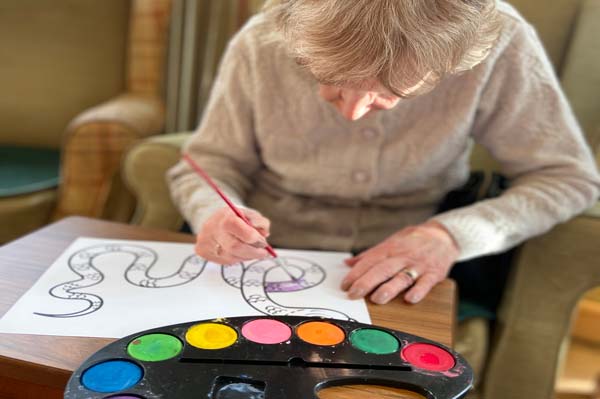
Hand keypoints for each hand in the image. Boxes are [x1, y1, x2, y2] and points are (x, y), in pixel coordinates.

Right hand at [195, 207, 270, 263]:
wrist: (214, 220)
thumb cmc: (236, 218)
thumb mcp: (249, 214)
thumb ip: (260, 222)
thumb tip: (264, 234)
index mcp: (224, 217)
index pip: (238, 228)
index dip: (254, 238)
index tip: (263, 242)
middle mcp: (212, 230)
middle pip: (235, 247)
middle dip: (253, 252)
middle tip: (264, 253)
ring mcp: (205, 242)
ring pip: (231, 257)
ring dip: (246, 256)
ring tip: (251, 249)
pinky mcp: (203, 252)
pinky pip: (225, 261)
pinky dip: (237, 258)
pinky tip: (239, 252)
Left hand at [341, 221, 459, 303]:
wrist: (443, 236)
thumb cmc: (412, 241)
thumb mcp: (391, 242)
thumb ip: (370, 254)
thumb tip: (348, 263)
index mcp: (390, 249)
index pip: (370, 260)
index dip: (356, 273)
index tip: (344, 285)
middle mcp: (403, 256)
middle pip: (382, 269)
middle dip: (366, 282)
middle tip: (353, 294)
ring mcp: (418, 265)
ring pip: (402, 277)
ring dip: (389, 288)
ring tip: (376, 299)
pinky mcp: (434, 273)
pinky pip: (426, 283)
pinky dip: (418, 291)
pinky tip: (410, 299)